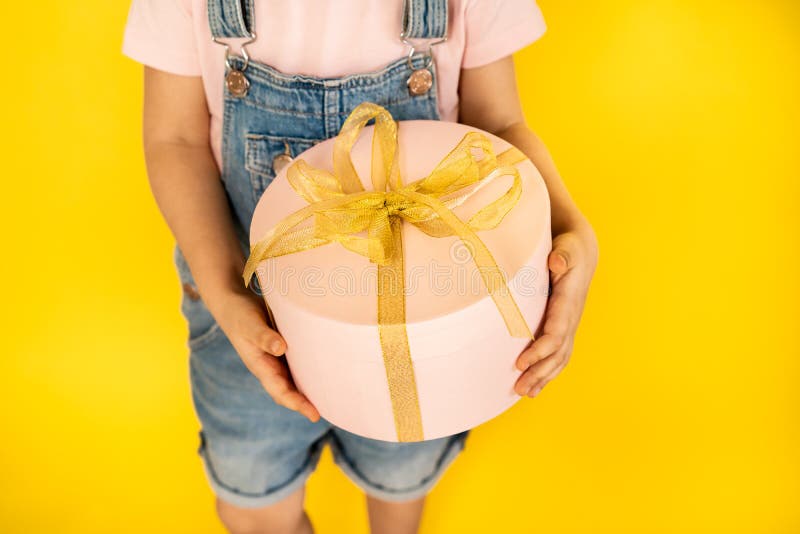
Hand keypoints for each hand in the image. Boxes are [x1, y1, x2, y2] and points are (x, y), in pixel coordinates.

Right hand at [213, 288, 320, 421]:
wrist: (233, 303)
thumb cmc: (240, 314)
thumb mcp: (250, 324)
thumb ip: (263, 337)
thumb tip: (280, 349)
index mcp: (261, 366)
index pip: (281, 391)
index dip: (297, 404)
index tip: (315, 415)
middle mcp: (269, 366)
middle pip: (290, 391)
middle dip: (306, 403)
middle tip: (331, 410)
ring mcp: (276, 358)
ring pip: (295, 379)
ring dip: (309, 389)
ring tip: (332, 397)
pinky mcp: (283, 348)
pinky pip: (298, 364)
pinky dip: (310, 370)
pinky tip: (325, 370)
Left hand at [514, 224, 597, 397]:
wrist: (582, 251)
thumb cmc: (569, 248)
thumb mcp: (567, 247)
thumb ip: (563, 255)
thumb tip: (557, 261)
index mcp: (569, 302)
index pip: (556, 333)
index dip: (539, 350)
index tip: (520, 363)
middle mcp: (572, 317)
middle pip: (557, 352)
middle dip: (539, 371)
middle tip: (518, 387)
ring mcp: (570, 325)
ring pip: (559, 358)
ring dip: (543, 377)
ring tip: (523, 392)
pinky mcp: (564, 328)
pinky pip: (559, 355)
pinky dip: (548, 372)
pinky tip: (534, 387)